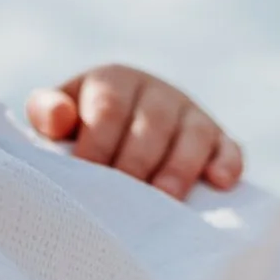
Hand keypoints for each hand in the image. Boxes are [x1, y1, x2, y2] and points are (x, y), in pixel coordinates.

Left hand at [26, 64, 241, 198]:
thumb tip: (58, 117)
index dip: (98, 142)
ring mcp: (193, 115)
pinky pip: (230, 149)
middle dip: (139, 161)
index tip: (87, 175)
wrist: (126, 134)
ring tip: (168, 199)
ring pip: (193, 137)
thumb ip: (48, 112)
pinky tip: (220, 182)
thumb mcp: (61, 116)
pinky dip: (228, 164)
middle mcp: (158, 92)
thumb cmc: (85, 132)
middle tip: (126, 197)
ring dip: (181, 168)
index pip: (109, 108)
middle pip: (154, 123)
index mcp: (115, 80)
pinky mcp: (221, 140)